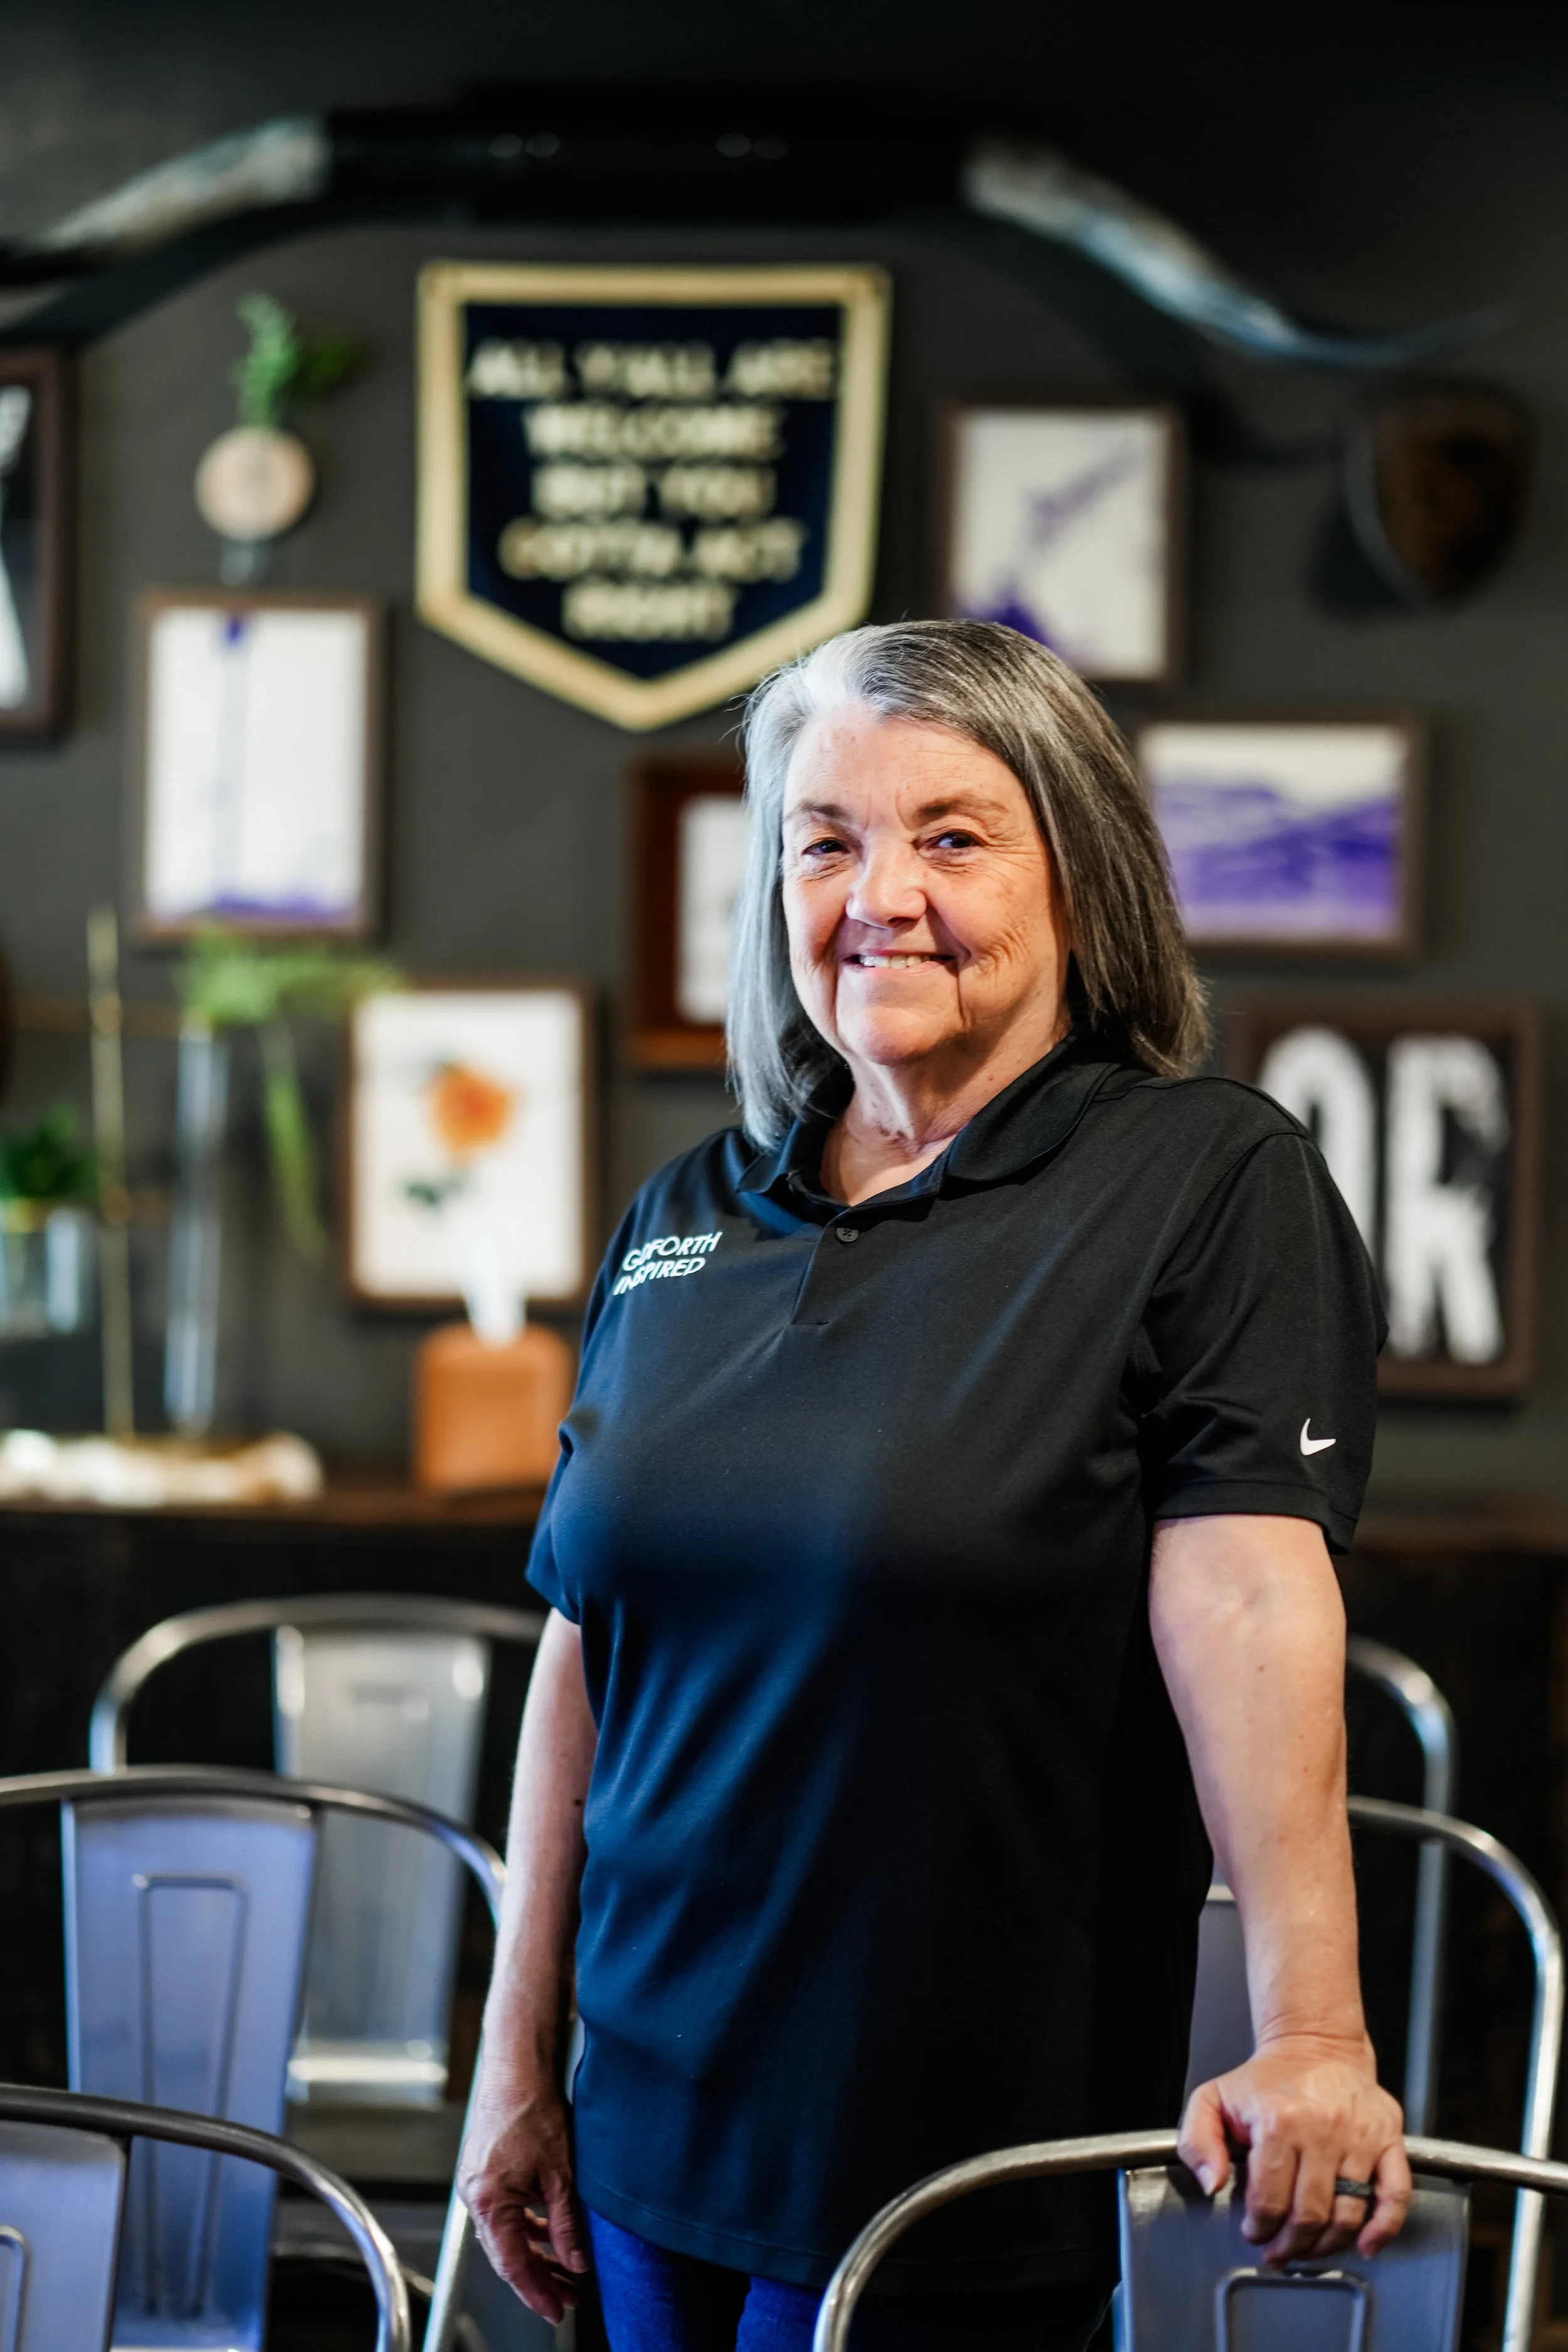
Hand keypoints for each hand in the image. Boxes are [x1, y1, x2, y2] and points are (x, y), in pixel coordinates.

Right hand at [457, 2067, 588, 2321]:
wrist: (518, 2067)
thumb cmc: (534, 2109)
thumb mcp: (561, 2174)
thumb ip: (567, 2224)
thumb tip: (577, 2261)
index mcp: (488, 2201)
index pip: (512, 2264)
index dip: (536, 2291)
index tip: (558, 2309)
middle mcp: (475, 2196)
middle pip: (506, 2253)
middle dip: (539, 2277)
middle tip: (569, 2296)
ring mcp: (477, 2184)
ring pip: (507, 2234)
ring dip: (536, 2253)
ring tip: (567, 2269)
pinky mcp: (485, 2172)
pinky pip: (505, 2213)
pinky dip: (528, 2227)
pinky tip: (550, 2232)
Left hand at [1178, 2036, 1410, 2264]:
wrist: (1315, 2044)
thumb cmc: (1265, 2079)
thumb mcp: (1213, 2099)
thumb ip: (1197, 2142)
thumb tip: (1212, 2185)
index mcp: (1278, 2122)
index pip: (1269, 2200)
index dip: (1258, 2229)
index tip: (1254, 2234)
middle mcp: (1322, 2130)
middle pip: (1309, 2215)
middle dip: (1291, 2246)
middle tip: (1280, 2253)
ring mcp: (1359, 2137)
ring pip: (1347, 2214)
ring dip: (1327, 2245)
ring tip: (1310, 2250)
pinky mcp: (1387, 2139)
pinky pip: (1395, 2194)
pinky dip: (1384, 2228)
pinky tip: (1366, 2245)